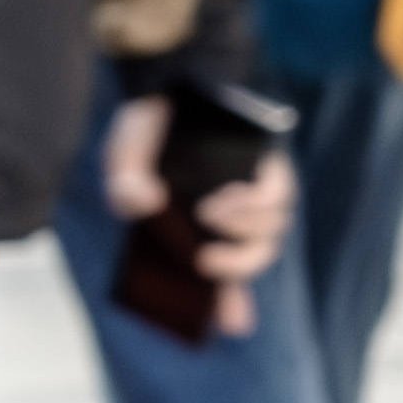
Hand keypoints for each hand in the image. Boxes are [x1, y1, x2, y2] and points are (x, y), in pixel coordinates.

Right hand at [105, 90, 296, 339]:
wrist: (173, 75)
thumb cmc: (147, 128)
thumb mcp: (124, 161)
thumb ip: (124, 187)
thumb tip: (145, 206)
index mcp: (201, 227)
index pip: (225, 275)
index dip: (230, 304)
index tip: (233, 327)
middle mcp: (233, 214)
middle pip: (252, 258)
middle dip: (234, 268)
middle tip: (205, 262)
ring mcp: (255, 191)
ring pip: (269, 233)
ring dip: (242, 233)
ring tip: (210, 211)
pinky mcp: (271, 165)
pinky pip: (279, 198)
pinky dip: (256, 206)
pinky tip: (229, 197)